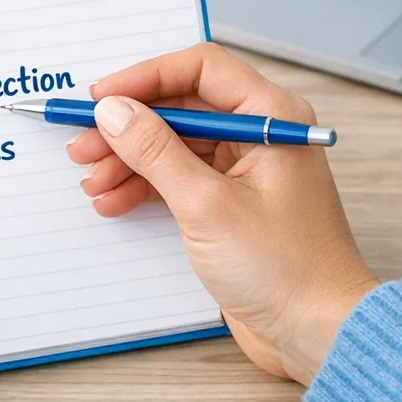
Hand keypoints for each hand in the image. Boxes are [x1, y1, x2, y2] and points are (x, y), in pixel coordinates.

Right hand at [69, 43, 377, 385]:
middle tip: (83, 144)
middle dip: (128, 126)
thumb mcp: (207, 204)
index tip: (101, 98)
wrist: (318, 333)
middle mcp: (261, 136)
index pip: (200, 69)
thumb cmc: (287, 269)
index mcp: (272, 117)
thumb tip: (114, 111)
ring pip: (174, 145)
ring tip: (91, 179)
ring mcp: (245, 171)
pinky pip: (179, 179)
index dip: (145, 77)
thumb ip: (155, 151)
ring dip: (129, 160)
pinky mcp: (231, 205)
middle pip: (181, 107)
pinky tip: (113, 200)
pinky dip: (144, 186)